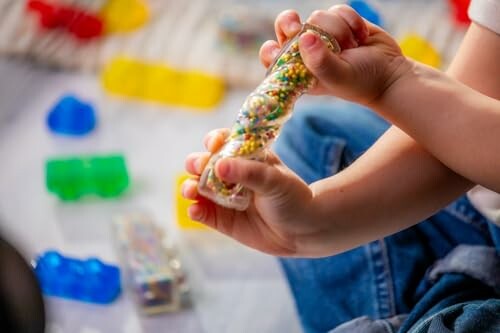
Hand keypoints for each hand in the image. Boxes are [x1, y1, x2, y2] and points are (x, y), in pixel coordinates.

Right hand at [182, 129, 317, 255]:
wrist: (304, 231)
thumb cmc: (293, 198)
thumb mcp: (274, 181)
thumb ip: (248, 173)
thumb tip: (219, 165)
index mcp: (245, 157)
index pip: (223, 142)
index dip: (214, 141)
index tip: (213, 144)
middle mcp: (231, 174)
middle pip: (204, 163)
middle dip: (196, 164)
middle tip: (198, 168)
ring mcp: (224, 197)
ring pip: (198, 188)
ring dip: (189, 187)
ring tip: (190, 190)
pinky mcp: (221, 219)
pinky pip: (203, 213)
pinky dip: (195, 210)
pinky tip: (195, 210)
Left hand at [259, 5, 411, 105]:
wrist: (390, 73)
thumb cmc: (360, 82)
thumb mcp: (338, 77)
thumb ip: (320, 61)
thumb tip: (304, 37)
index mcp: (297, 70)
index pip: (270, 55)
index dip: (271, 48)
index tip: (282, 47)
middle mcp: (306, 51)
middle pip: (285, 25)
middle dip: (291, 23)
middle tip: (300, 29)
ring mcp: (322, 35)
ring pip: (316, 17)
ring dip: (336, 30)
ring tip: (350, 47)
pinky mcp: (339, 21)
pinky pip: (337, 10)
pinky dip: (351, 20)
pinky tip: (360, 37)